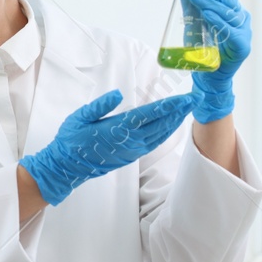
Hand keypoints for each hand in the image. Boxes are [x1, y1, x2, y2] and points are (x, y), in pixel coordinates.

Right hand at [18, 89, 193, 205]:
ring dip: (175, 121)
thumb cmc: (71, 140)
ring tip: (186, 109)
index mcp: (118, 129)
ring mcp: (132, 150)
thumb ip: (100, 105)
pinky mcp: (131, 156)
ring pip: (160, 134)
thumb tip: (118, 94)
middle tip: (194, 98)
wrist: (67, 167)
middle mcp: (130, 141)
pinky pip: (154, 142)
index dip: (170, 105)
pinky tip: (170, 125)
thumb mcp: (80, 117)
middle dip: (179, 111)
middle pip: (161, 124)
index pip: (150, 114)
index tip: (185, 97)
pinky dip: (165, 132)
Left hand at [185, 0, 251, 122]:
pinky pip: (230, 31)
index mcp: (232, 10)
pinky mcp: (242, 47)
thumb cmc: (202, 48)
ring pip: (229, 13)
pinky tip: (207, 15)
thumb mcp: (193, 22)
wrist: (208, 77)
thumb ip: (190, 5)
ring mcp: (243, 32)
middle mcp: (241, 19)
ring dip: (211, 2)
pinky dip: (218, 22)